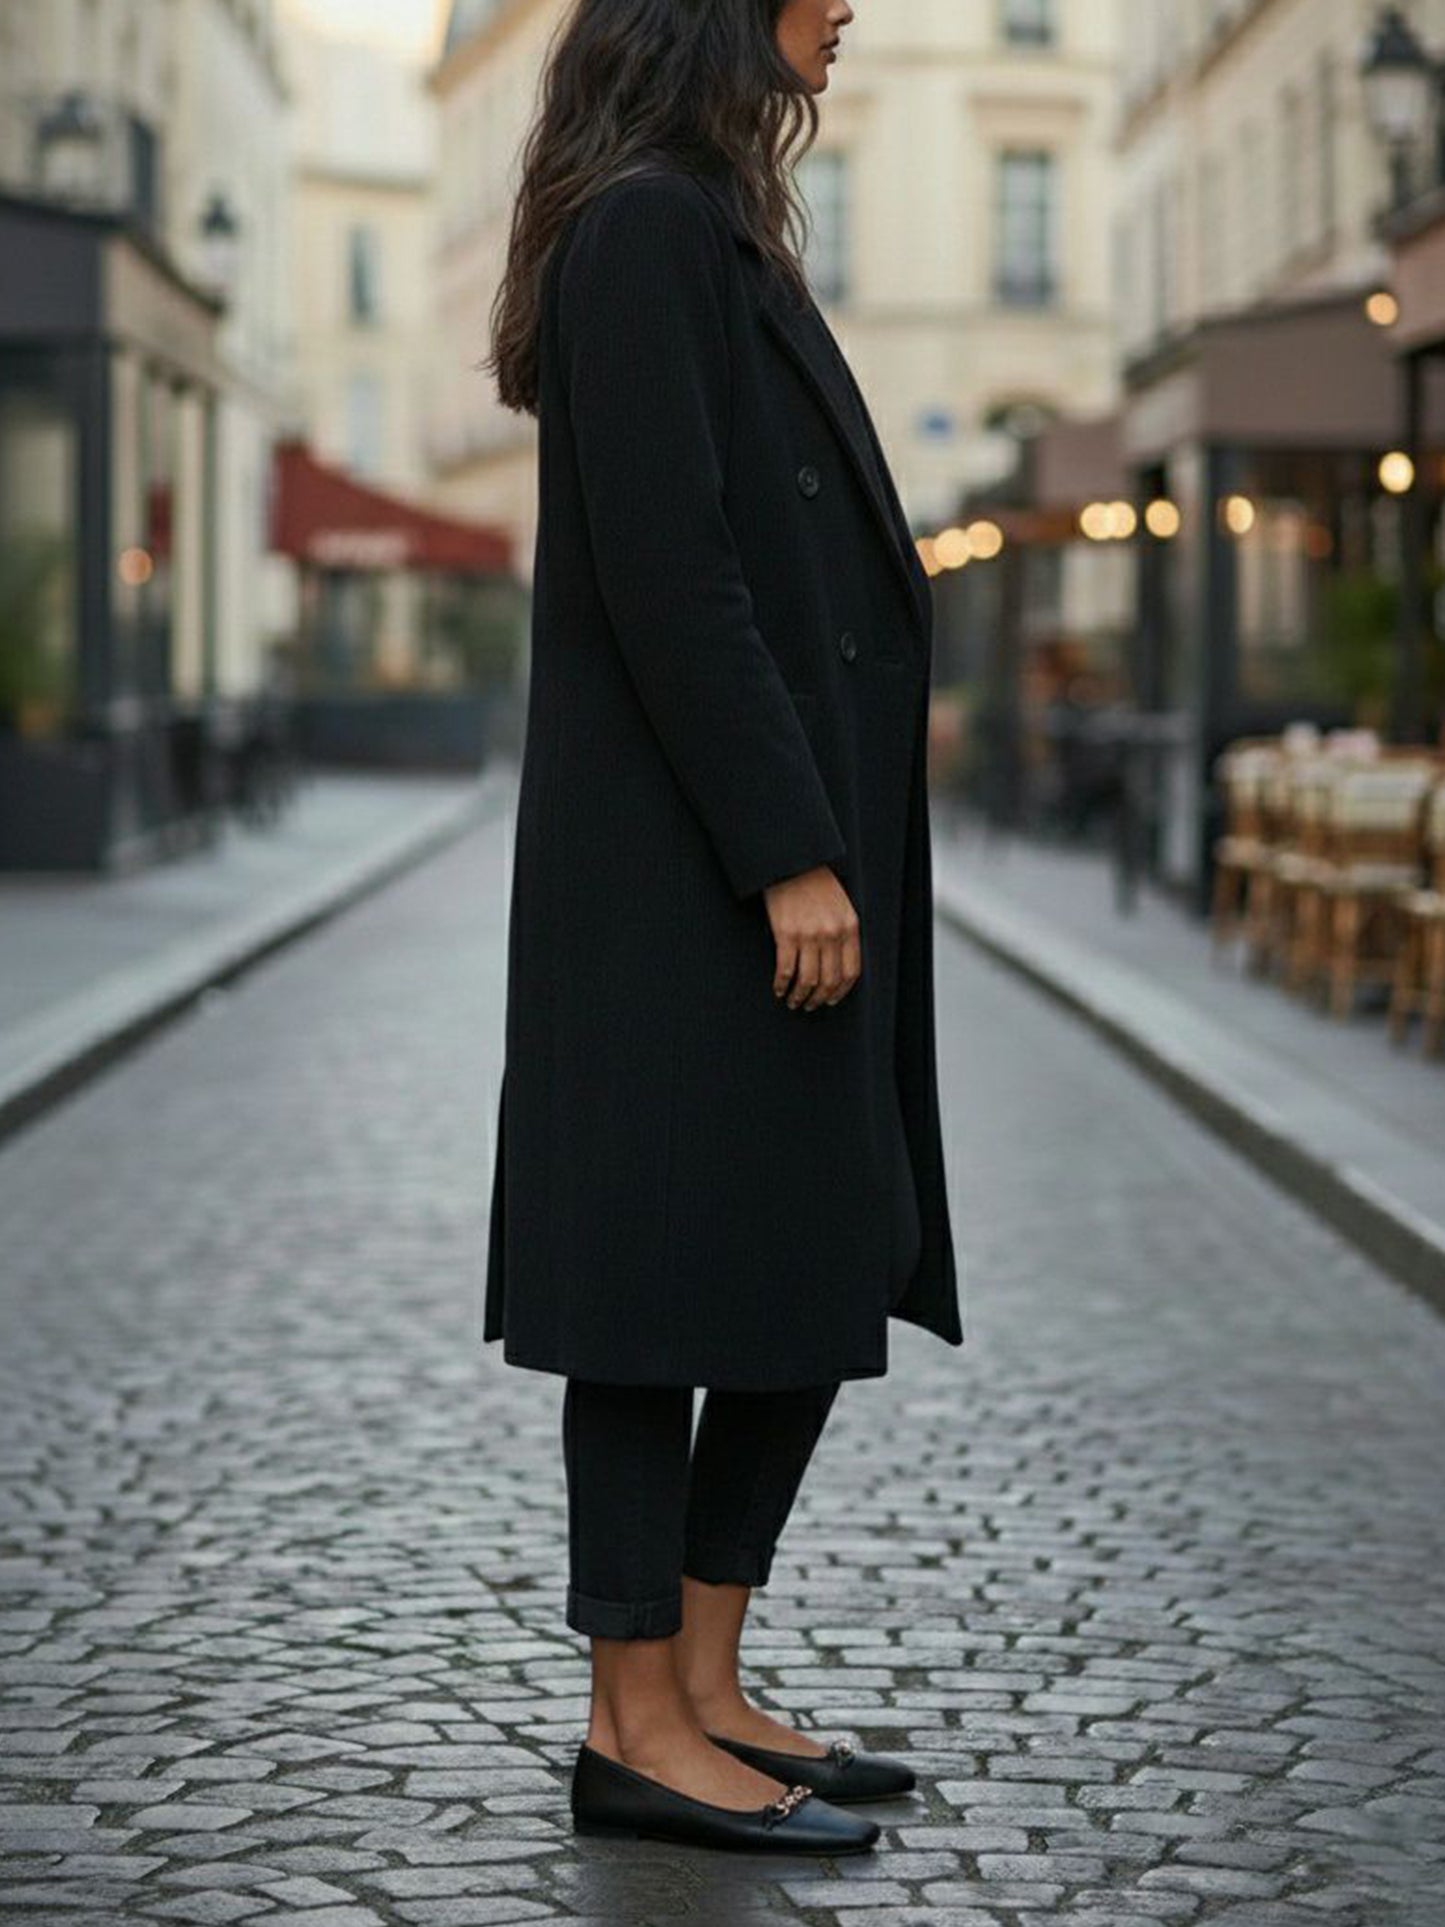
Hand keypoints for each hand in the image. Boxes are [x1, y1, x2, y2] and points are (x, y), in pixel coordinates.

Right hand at [762, 865, 861, 1010]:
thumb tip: (837, 964)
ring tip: (792, 1001)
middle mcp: (832, 934)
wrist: (793, 863)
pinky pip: (785, 969)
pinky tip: (778, 988)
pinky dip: (781, 984)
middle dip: (818, 999)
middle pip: (828, 980)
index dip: (840, 992)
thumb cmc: (816, 883)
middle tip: (809, 1005)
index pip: (851, 972)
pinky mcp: (786, 934)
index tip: (831, 1000)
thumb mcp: (842, 906)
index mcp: (849, 928)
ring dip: (799, 996)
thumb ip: (844, 932)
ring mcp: (809, 935)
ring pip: (807, 980)